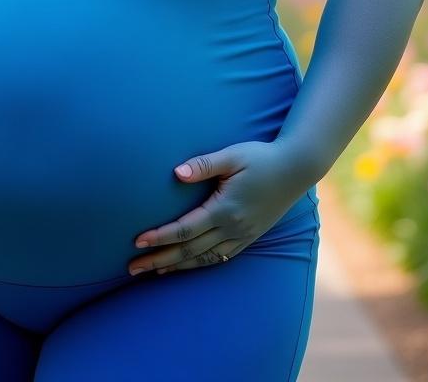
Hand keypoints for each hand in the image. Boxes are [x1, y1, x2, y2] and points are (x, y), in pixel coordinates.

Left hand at [127, 140, 307, 276]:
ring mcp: (242, 235)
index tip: (138, 241)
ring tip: (152, 271)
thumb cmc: (261, 158)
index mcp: (225, 209)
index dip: (160, 237)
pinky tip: (185, 265)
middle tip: (132, 268)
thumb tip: (177, 173)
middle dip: (160, 259)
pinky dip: (199, 264)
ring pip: (204, 258)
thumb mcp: (232, 156)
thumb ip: (204, 165)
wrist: (295, 169)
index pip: (185, 229)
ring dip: (177, 266)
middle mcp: (233, 228)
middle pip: (189, 250)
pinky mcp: (249, 237)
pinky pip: (219, 257)